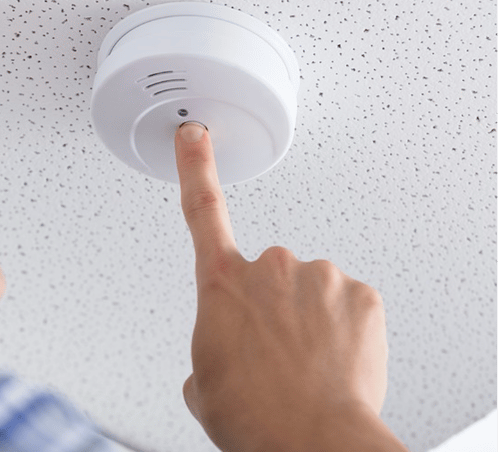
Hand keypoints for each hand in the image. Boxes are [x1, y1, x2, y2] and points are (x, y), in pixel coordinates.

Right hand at [174, 122, 387, 451]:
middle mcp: (269, 268)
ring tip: (304, 363)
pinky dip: (344, 328)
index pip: (201, 208)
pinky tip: (334, 359)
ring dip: (308, 319)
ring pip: (311, 290)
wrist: (310, 439)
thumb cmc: (254, 415)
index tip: (194, 135)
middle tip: (274, 351)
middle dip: (272, 304)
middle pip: (269, 274)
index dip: (194, 165)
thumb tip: (224, 355)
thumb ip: (210, 349)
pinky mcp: (361, 295)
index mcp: (221, 284)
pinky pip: (348, 304)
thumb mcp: (203, 384)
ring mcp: (318, 277)